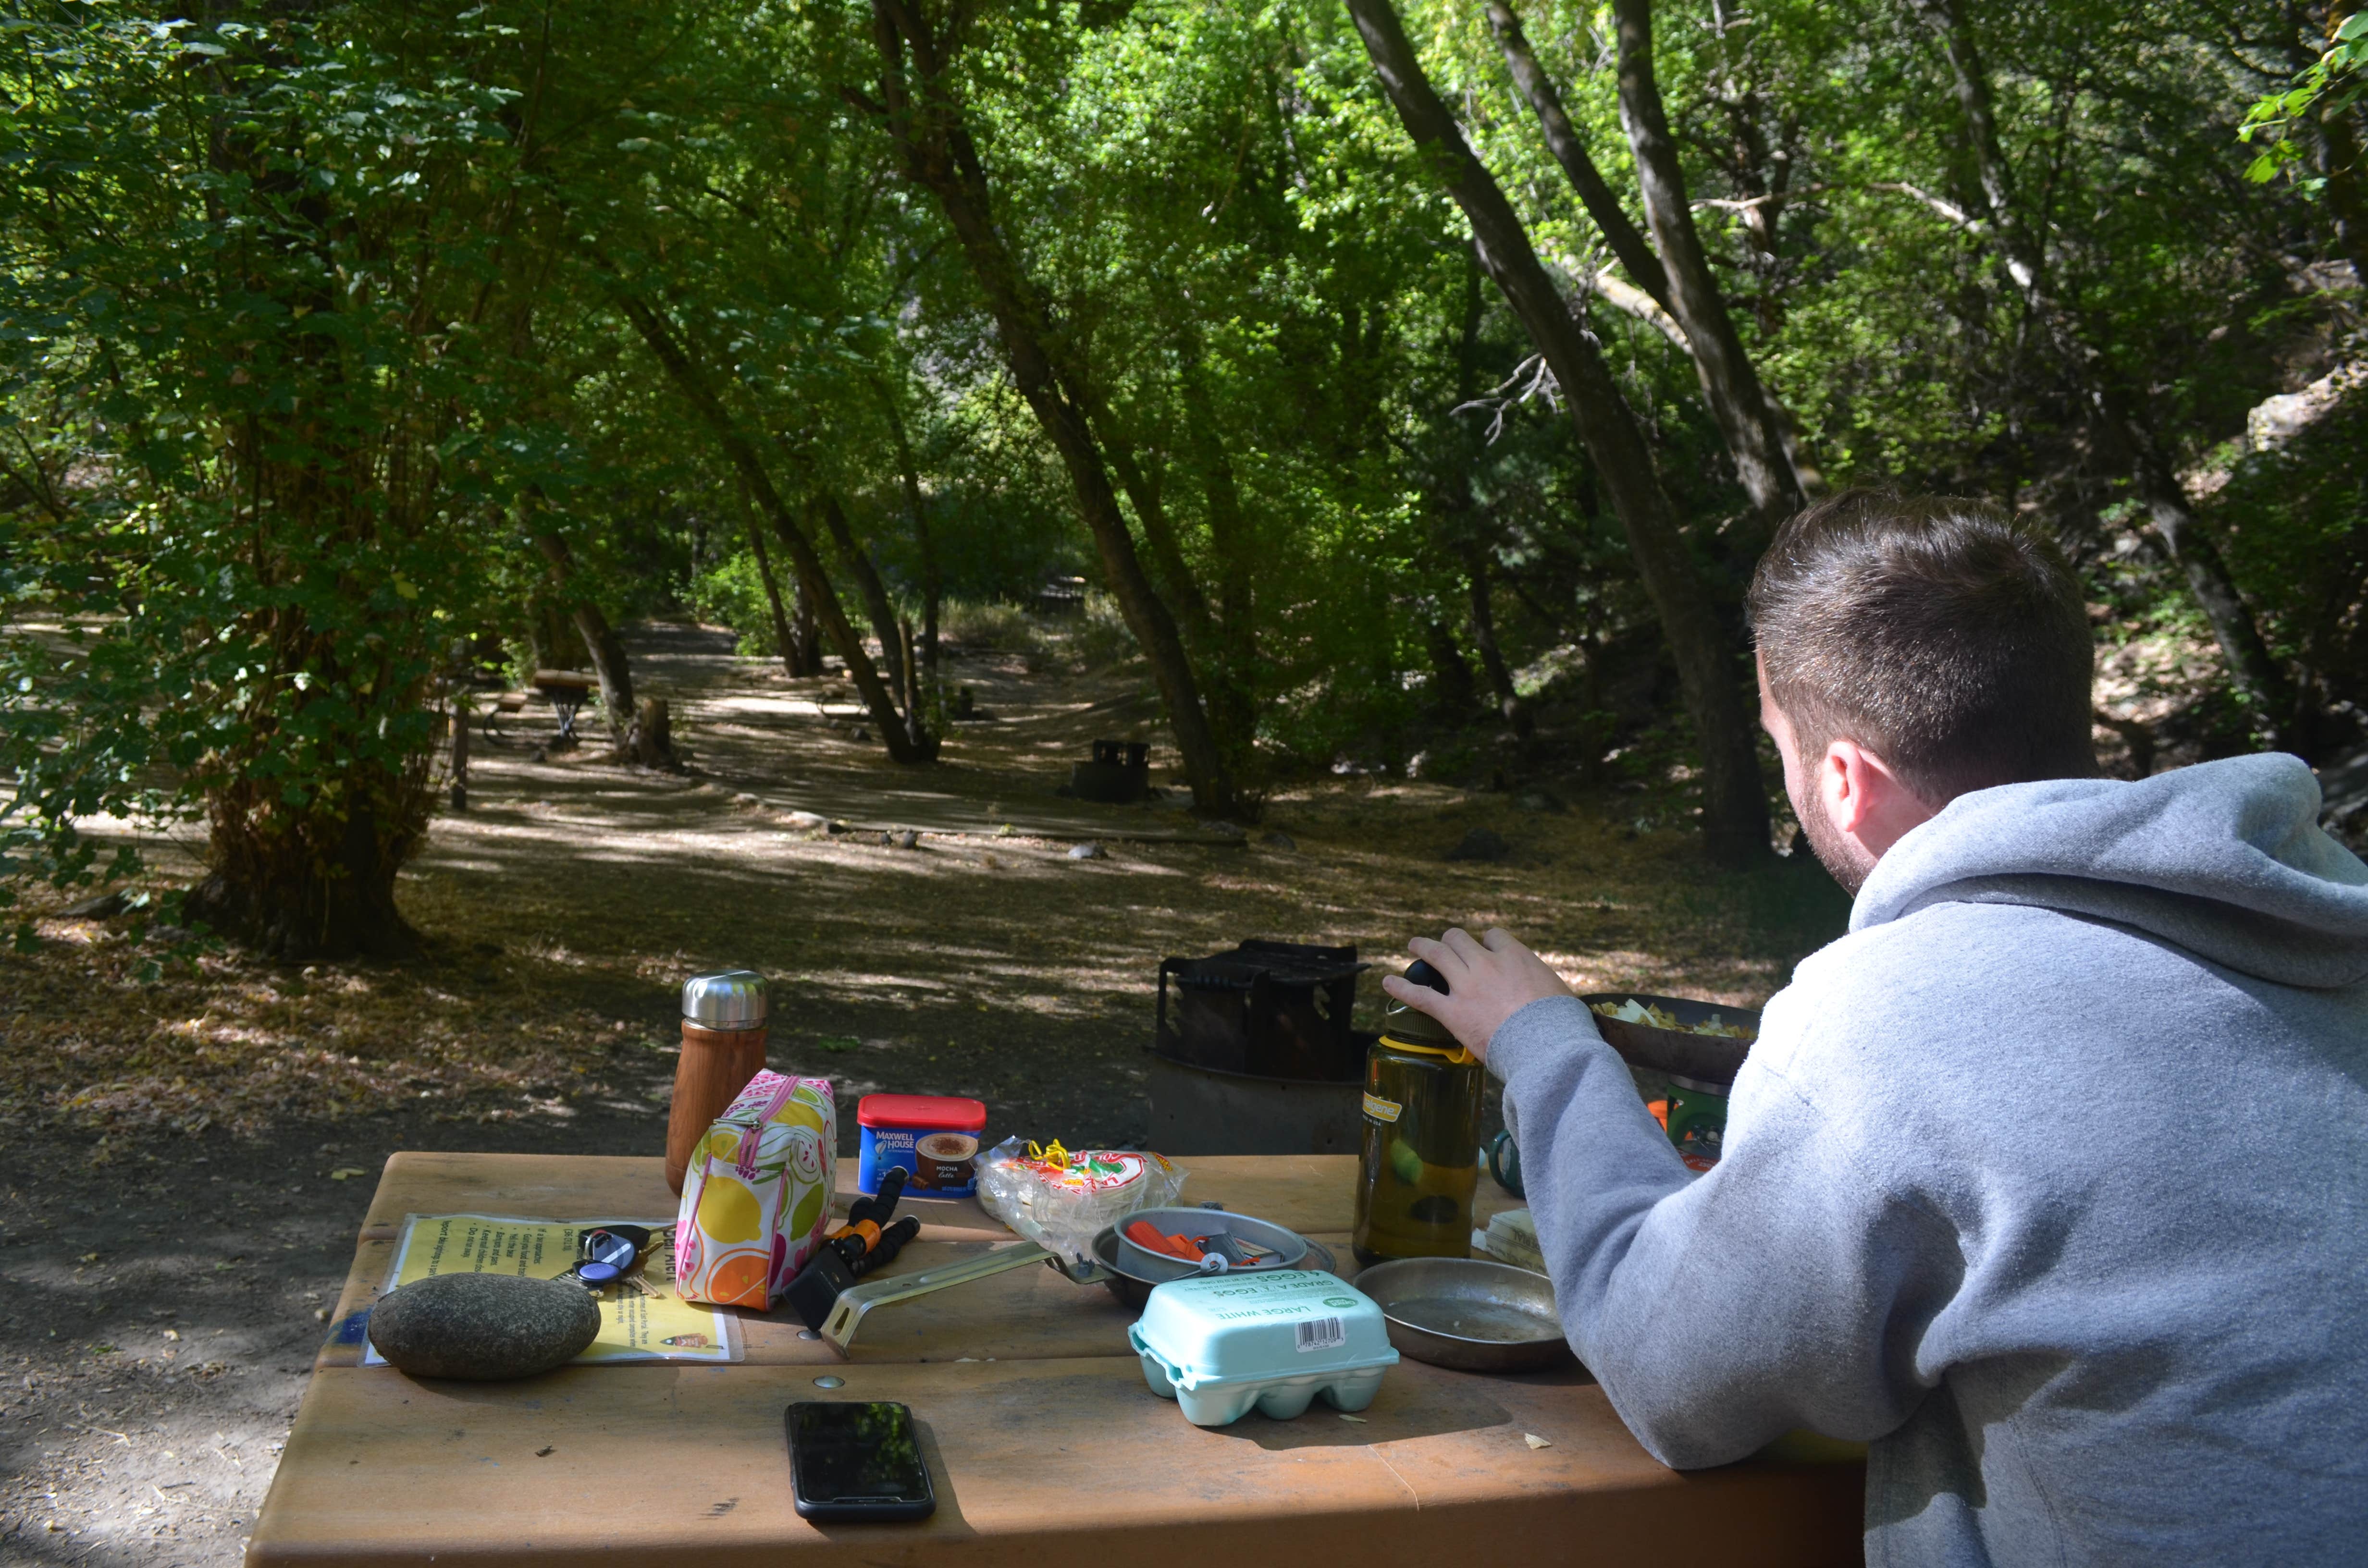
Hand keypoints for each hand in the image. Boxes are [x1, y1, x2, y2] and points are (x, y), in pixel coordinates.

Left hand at [1379, 927, 1571, 1062]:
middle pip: (1460, 940)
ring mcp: (1466, 986)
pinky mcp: (1451, 1011)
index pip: (1493, 937)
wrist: (1545, 1044)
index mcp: (1514, 956)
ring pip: (1437, 955)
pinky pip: (1419, 995)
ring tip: (1414, 945)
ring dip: (1423, 947)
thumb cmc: (1559, 1022)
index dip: (1487, 942)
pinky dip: (1400, 987)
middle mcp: (1486, 964)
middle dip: (1451, 939)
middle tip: (1445, 942)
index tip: (1486, 947)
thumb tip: (1548, 997)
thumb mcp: (1558, 993)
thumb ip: (1543, 986)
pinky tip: (1387, 982)